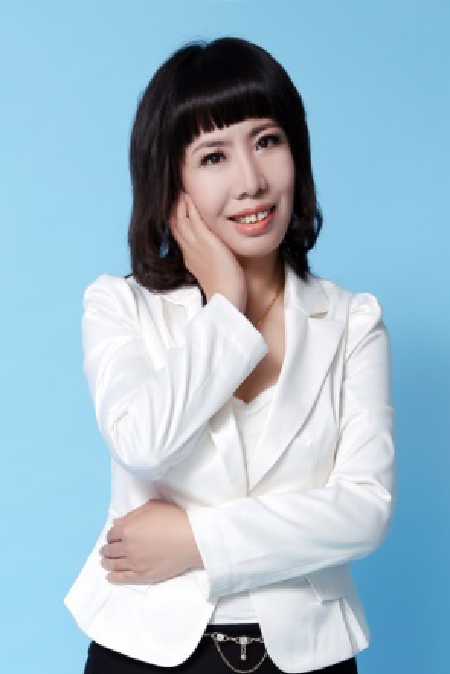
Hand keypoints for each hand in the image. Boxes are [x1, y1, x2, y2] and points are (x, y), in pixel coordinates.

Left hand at [100, 499, 203, 585]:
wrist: (192, 539)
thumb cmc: (174, 518)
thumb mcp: (152, 507)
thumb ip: (132, 515)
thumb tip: (118, 523)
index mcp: (127, 529)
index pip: (111, 533)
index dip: (111, 534)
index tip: (113, 536)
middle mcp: (127, 547)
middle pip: (110, 550)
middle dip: (106, 549)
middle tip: (105, 550)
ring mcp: (135, 563)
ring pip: (113, 565)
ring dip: (106, 563)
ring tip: (105, 562)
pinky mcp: (143, 575)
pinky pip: (123, 578)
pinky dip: (113, 577)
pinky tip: (110, 576)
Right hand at [170, 191, 246, 311]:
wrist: (226, 298)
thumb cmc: (224, 287)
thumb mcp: (211, 269)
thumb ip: (208, 257)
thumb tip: (212, 251)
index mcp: (188, 255)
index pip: (176, 231)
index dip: (174, 215)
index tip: (176, 202)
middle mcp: (188, 248)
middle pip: (173, 222)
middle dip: (172, 205)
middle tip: (174, 190)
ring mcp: (195, 245)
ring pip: (179, 218)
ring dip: (179, 202)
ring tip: (180, 187)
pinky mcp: (206, 242)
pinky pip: (194, 218)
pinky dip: (191, 205)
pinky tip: (190, 194)